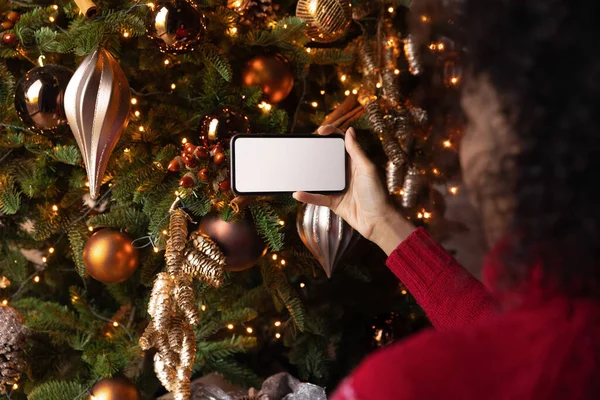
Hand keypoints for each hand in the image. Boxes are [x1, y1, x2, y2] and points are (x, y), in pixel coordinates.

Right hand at [293, 126, 414, 254]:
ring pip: (320, 177)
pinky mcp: (333, 201)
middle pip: (327, 158)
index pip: (342, 143)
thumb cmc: (378, 194)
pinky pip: (318, 197)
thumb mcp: (367, 169)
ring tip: (296, 168)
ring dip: (309, 174)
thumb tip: (350, 131)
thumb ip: (356, 151)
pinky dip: (308, 196)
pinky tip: (298, 193)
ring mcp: (338, 187)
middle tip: (304, 146)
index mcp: (355, 162)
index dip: (332, 134)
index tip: (320, 131)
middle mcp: (345, 172)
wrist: (378, 221)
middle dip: (316, 151)